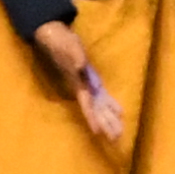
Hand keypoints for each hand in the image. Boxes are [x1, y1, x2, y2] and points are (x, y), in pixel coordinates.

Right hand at [33, 18, 129, 150]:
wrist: (55, 35)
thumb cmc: (60, 40)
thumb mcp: (67, 46)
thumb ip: (74, 55)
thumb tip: (81, 66)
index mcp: (76, 82)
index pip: (86, 103)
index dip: (92, 117)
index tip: (98, 132)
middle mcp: (82, 87)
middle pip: (95, 109)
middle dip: (104, 123)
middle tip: (116, 138)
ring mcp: (86, 83)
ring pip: (99, 105)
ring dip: (109, 118)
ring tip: (119, 132)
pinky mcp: (89, 78)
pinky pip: (102, 95)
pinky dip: (110, 104)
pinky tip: (119, 112)